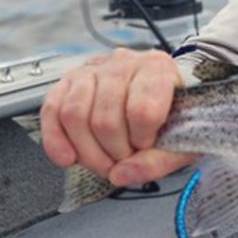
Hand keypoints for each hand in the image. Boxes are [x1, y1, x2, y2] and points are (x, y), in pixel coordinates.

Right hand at [40, 47, 195, 185]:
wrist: (165, 91)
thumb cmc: (176, 111)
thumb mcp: (185, 138)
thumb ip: (160, 160)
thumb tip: (121, 174)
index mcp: (158, 68)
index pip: (142, 111)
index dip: (142, 140)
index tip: (146, 146)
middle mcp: (124, 63)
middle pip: (105, 119)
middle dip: (113, 154)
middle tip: (124, 161)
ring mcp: (94, 69)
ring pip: (74, 115)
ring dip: (87, 152)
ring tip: (104, 161)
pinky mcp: (69, 81)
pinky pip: (51, 110)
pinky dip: (55, 140)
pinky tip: (67, 158)